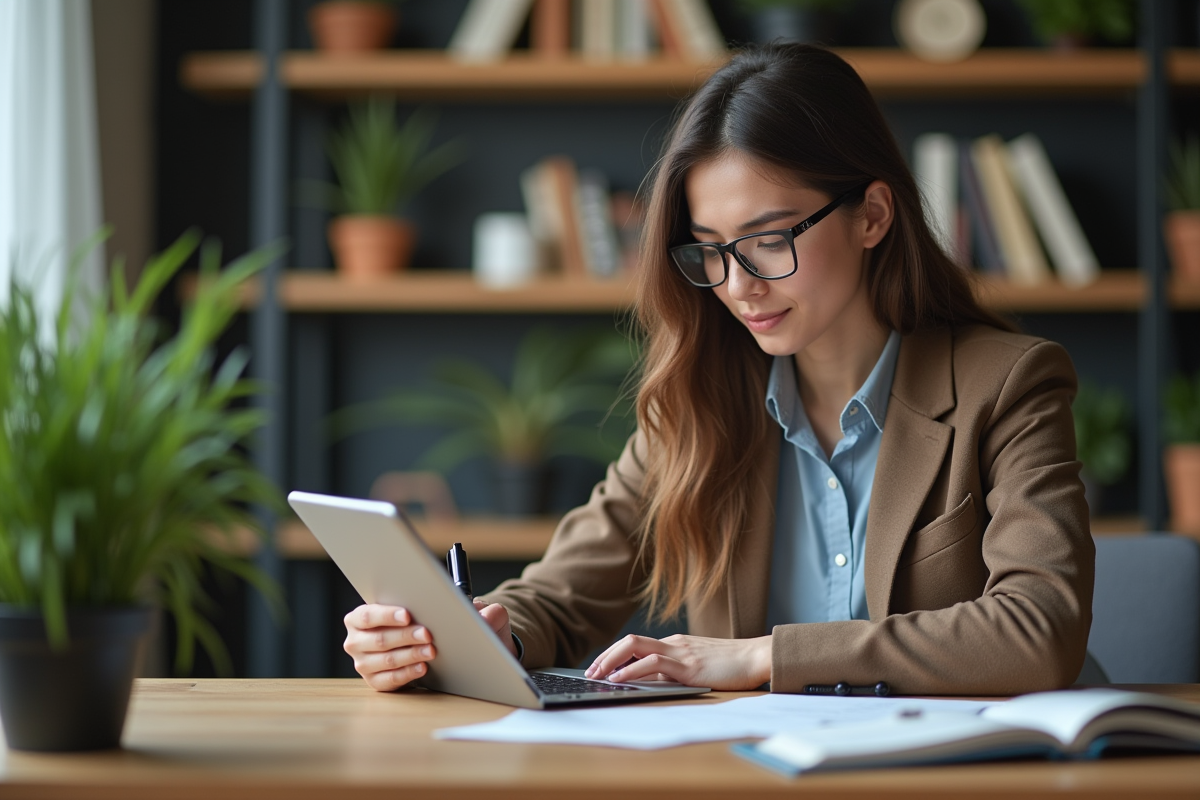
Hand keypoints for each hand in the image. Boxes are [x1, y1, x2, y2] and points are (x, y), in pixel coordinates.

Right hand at [343, 601, 518, 692]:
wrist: (437, 641)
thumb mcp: (449, 605)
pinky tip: (423, 668)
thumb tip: (483, 614)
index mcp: (362, 616)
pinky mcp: (375, 682)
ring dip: (409, 655)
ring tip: (430, 651)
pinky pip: (388, 681)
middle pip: (378, 639)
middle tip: (427, 634)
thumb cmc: (431, 619)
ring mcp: (364, 663)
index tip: (408, 614)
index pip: (367, 614)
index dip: (386, 614)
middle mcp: (357, 640)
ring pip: (384, 661)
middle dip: (405, 636)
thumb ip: (466, 603)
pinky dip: (406, 674)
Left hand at [583, 634, 771, 690]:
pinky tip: (620, 679)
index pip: (636, 644)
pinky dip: (632, 670)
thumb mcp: (699, 667)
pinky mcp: (689, 666)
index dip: (613, 655)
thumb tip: (651, 685)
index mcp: (676, 644)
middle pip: (629, 642)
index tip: (599, 667)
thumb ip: (677, 672)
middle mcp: (674, 644)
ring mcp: (681, 652)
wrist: (758, 657)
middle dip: (605, 656)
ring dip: (612, 661)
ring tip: (597, 675)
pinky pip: (653, 662)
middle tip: (590, 672)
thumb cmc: (733, 665)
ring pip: (635, 647)